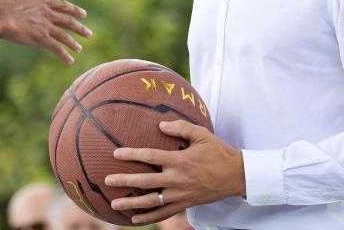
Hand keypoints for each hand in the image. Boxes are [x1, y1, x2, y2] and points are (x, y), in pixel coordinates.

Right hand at [0, 0, 90, 62]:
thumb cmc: (3, 4)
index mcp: (42, 2)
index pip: (62, 5)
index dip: (74, 10)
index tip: (83, 14)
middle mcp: (47, 13)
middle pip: (68, 21)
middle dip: (79, 28)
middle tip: (89, 34)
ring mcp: (45, 26)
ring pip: (64, 36)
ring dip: (73, 43)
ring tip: (80, 49)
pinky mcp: (41, 38)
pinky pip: (55, 48)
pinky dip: (63, 55)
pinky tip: (70, 61)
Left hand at [104, 120, 244, 224]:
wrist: (237, 176)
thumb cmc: (218, 152)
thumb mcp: (202, 134)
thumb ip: (180, 128)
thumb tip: (160, 125)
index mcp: (180, 160)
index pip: (151, 156)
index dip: (132, 155)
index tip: (116, 153)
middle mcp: (178, 179)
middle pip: (146, 181)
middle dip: (125, 181)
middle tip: (107, 180)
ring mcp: (181, 194)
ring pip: (152, 201)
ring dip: (132, 203)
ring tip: (114, 204)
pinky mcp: (185, 204)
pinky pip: (164, 213)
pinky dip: (149, 217)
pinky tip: (134, 219)